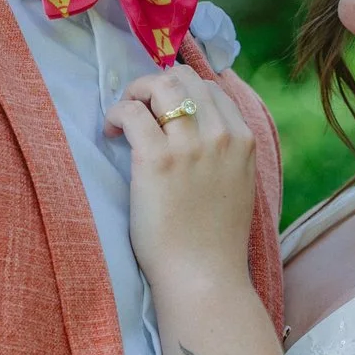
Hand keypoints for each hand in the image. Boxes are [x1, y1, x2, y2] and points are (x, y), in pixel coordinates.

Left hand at [105, 70, 255, 303]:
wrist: (204, 276)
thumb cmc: (216, 239)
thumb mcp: (239, 184)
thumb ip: (227, 152)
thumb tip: (201, 128)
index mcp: (243, 140)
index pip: (212, 88)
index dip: (182, 90)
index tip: (163, 108)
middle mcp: (220, 135)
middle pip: (184, 78)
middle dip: (157, 85)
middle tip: (139, 108)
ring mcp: (189, 145)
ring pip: (160, 86)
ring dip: (135, 93)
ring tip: (123, 116)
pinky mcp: (156, 159)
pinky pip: (131, 113)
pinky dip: (116, 113)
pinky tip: (111, 132)